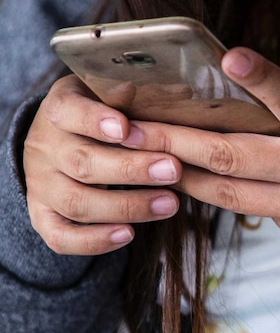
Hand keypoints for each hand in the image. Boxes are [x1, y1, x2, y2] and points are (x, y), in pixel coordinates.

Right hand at [23, 75, 181, 254]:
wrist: (64, 142)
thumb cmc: (105, 116)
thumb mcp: (116, 97)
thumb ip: (144, 96)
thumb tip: (184, 91)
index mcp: (61, 109)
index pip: (70, 112)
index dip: (96, 121)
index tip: (127, 128)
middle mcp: (45, 147)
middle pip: (83, 163)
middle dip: (132, 169)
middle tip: (173, 170)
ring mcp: (42, 184)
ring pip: (77, 202)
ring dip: (126, 206)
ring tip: (170, 205)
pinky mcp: (43, 215)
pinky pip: (60, 236)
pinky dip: (93, 241)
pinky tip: (129, 236)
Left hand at [126, 45, 279, 268]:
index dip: (253, 77)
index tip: (226, 60)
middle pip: (227, 156)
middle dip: (172, 140)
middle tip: (134, 129)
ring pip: (231, 195)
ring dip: (187, 177)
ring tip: (155, 162)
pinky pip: (269, 214)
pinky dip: (248, 197)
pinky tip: (232, 186)